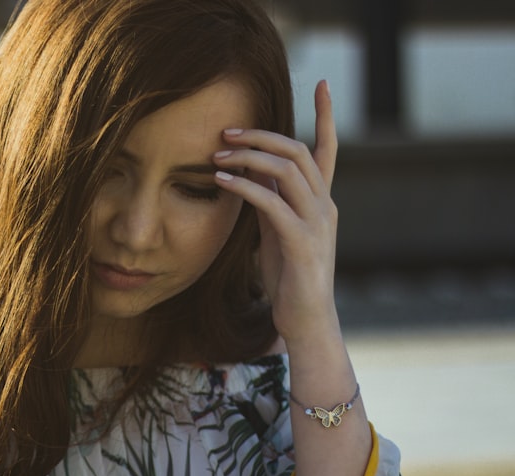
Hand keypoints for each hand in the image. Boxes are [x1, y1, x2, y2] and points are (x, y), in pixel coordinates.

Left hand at [213, 80, 339, 346]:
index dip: (325, 116)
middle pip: (300, 151)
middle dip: (263, 135)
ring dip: (250, 156)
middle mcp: (325, 206)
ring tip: (217, 152)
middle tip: (227, 130)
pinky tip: (222, 179)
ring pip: (288, 171)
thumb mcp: (275, 232)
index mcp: (321, 202)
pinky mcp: (303, 243)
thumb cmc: (288, 278)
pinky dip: (245, 186)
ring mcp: (317, 223)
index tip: (323, 84)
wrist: (305, 321)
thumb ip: (268, 201)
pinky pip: (273, 203)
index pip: (328, 149)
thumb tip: (247, 170)